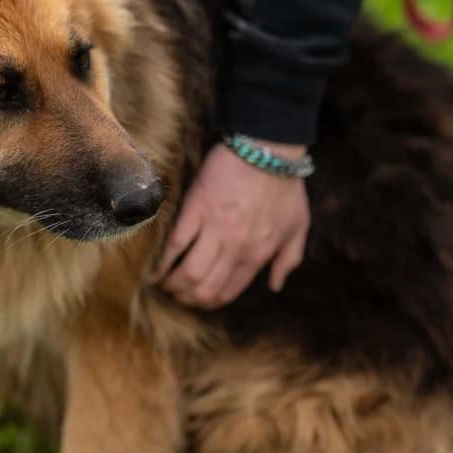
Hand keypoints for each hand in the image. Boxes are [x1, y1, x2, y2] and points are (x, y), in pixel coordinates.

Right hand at [155, 141, 309, 308]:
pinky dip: (162, 263)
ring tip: (165, 285)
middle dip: (188, 299)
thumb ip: (288, 260)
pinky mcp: (195, 210)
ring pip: (189, 273)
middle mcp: (235, 248)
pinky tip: (154, 270)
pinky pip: (175, 245)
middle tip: (178, 296)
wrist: (267, 150)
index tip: (199, 301)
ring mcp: (214, 230)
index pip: (229, 291)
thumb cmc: (285, 186)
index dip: (210, 302)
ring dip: (174, 285)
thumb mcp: (298, 226)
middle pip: (205, 288)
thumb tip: (275, 286)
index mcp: (258, 254)